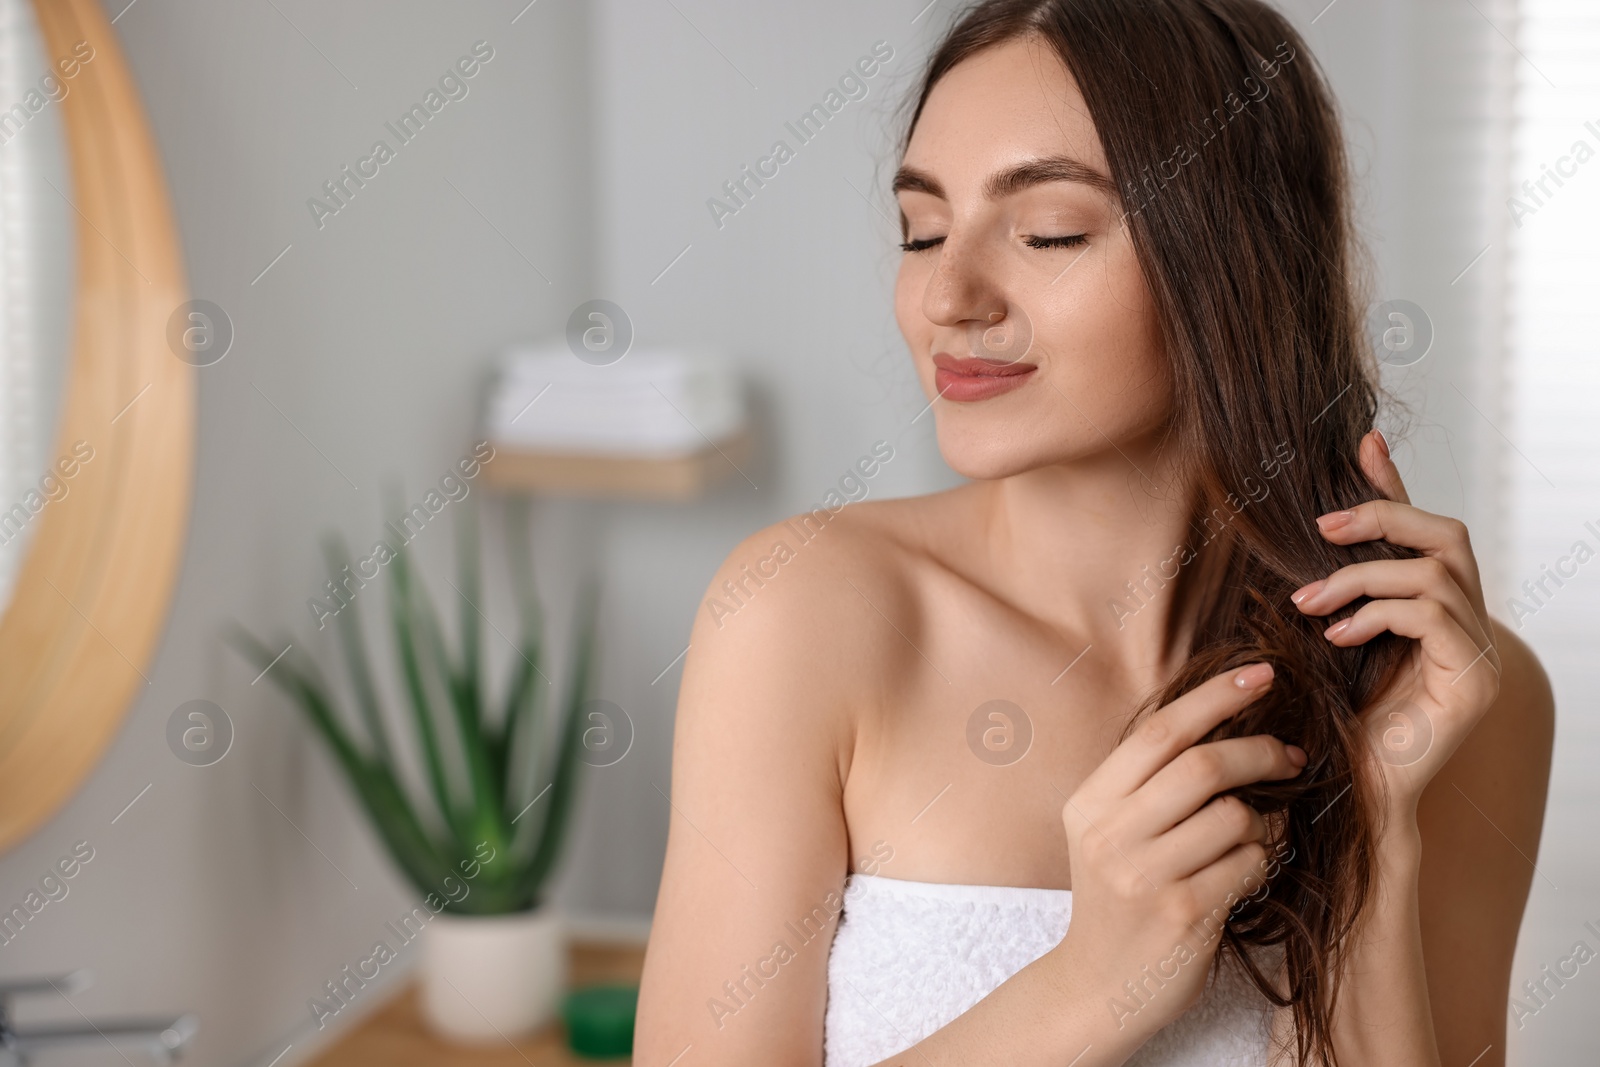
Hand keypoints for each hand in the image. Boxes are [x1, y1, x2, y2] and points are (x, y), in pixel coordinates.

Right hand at [1053, 665, 1304, 1043]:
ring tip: (1257, 832)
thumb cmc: (1119, 899)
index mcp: (1089, 803)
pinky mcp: (1182, 915)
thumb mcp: (1108, 833)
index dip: (1215, 695)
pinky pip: (1249, 864)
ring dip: (1264, 819)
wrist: (1098, 986)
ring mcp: (1144, 876)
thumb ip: (1147, 783)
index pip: (1159, 730)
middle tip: (1290, 754)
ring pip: (1235, 816)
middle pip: (1203, 765)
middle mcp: (1109, 834)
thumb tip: (1221, 717)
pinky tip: (1248, 871)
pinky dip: (1263, 860)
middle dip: (1260, 751)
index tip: (1261, 674)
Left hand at [1289, 429, 1500, 815]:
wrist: (1353, 790)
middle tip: (1321, 528)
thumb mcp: (1330, 634)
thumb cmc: (1336, 717)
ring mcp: (1480, 654)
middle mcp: (1471, 625)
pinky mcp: (1473, 682)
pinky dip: (1378, 614)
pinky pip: (1431, 617)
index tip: (1361, 445)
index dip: (1397, 484)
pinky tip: (1337, 636)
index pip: (1429, 529)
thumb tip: (1313, 525)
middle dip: (1385, 516)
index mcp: (1441, 609)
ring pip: (1435, 574)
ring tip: (1309, 603)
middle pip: (1449, 536)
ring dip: (1362, 577)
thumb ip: (1335, 586)